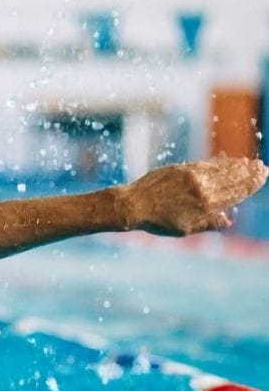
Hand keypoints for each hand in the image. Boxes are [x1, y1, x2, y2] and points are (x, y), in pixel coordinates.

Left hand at [119, 156, 266, 235]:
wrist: (133, 205)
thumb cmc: (158, 222)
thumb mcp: (185, 229)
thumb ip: (209, 224)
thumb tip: (228, 221)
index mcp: (206, 205)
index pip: (235, 192)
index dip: (250, 184)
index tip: (262, 177)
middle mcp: (202, 188)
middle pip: (232, 179)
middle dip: (248, 173)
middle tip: (262, 168)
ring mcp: (192, 177)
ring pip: (220, 170)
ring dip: (237, 166)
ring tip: (249, 164)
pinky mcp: (181, 169)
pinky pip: (206, 164)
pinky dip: (219, 163)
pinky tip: (226, 161)